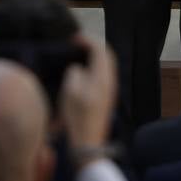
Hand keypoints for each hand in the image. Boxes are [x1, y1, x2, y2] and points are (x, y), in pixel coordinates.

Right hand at [59, 34, 117, 162]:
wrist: (88, 142)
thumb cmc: (78, 116)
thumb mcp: (70, 90)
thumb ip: (75, 72)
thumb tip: (78, 68)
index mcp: (103, 75)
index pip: (100, 48)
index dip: (87, 39)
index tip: (74, 37)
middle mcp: (110, 80)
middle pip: (107, 54)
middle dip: (93, 45)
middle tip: (77, 42)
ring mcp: (110, 89)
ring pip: (106, 64)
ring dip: (94, 55)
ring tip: (79, 53)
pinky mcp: (106, 97)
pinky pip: (103, 73)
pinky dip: (94, 66)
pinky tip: (83, 70)